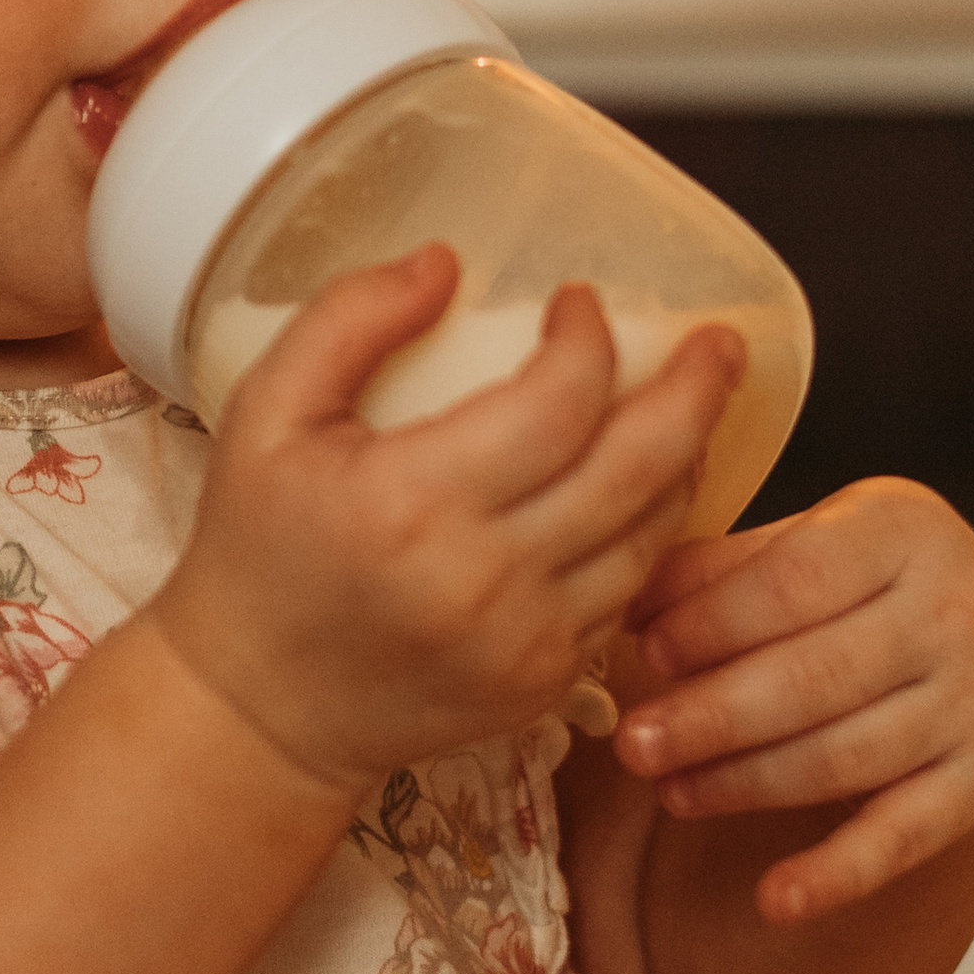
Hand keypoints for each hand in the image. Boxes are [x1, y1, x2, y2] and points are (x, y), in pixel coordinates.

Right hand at [150, 246, 743, 793]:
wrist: (259, 712)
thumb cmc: (255, 554)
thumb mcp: (264, 416)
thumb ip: (348, 321)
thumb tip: (445, 262)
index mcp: (414, 501)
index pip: (558, 403)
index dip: (589, 340)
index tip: (579, 303)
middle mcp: (485, 578)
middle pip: (637, 468)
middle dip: (695, 392)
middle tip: (719, 343)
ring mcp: (528, 641)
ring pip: (652, 533)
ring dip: (686, 460)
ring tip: (694, 406)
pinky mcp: (546, 683)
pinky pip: (629, 593)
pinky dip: (650, 532)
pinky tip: (645, 488)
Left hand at [612, 478, 973, 923]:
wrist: (951, 628)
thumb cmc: (839, 584)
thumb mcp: (788, 549)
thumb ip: (711, 574)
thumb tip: (625, 609)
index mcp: (904, 528)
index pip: (794, 579)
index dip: (712, 623)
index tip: (643, 654)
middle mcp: (961, 606)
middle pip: (817, 676)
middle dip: (713, 717)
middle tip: (633, 746)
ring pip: (846, 756)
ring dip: (746, 783)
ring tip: (671, 792)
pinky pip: (905, 837)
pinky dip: (839, 874)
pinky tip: (774, 900)